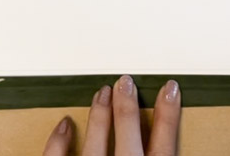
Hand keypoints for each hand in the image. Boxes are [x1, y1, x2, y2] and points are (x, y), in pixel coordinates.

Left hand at [43, 75, 181, 155]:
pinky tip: (64, 124)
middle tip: (126, 81)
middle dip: (128, 102)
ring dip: (100, 112)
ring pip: (96, 137)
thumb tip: (165, 150)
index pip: (165, 140)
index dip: (168, 111)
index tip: (170, 89)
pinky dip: (60, 140)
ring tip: (103, 92)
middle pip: (129, 129)